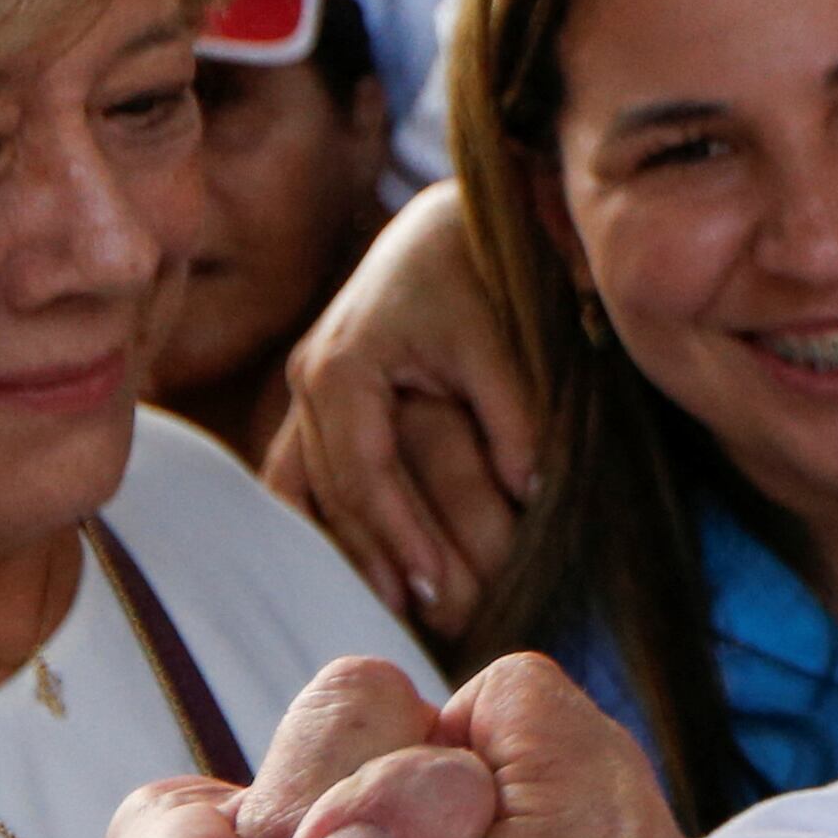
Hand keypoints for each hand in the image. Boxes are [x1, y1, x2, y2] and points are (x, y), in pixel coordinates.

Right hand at [268, 181, 538, 633]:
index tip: (434, 588)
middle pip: (334, 493)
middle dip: (375, 558)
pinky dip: (326, 514)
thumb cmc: (482, 267)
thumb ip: (513, 409)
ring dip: (345, 547)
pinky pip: (306, 468)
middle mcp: (310, 379)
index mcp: (342, 366)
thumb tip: (531, 486)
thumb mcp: (502, 333)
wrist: (455, 218)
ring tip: (388, 606)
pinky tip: (353, 559)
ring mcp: (308, 387)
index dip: (398, 537)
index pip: (365, 475)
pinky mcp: (323, 393)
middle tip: (419, 619)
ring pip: (310, 487)